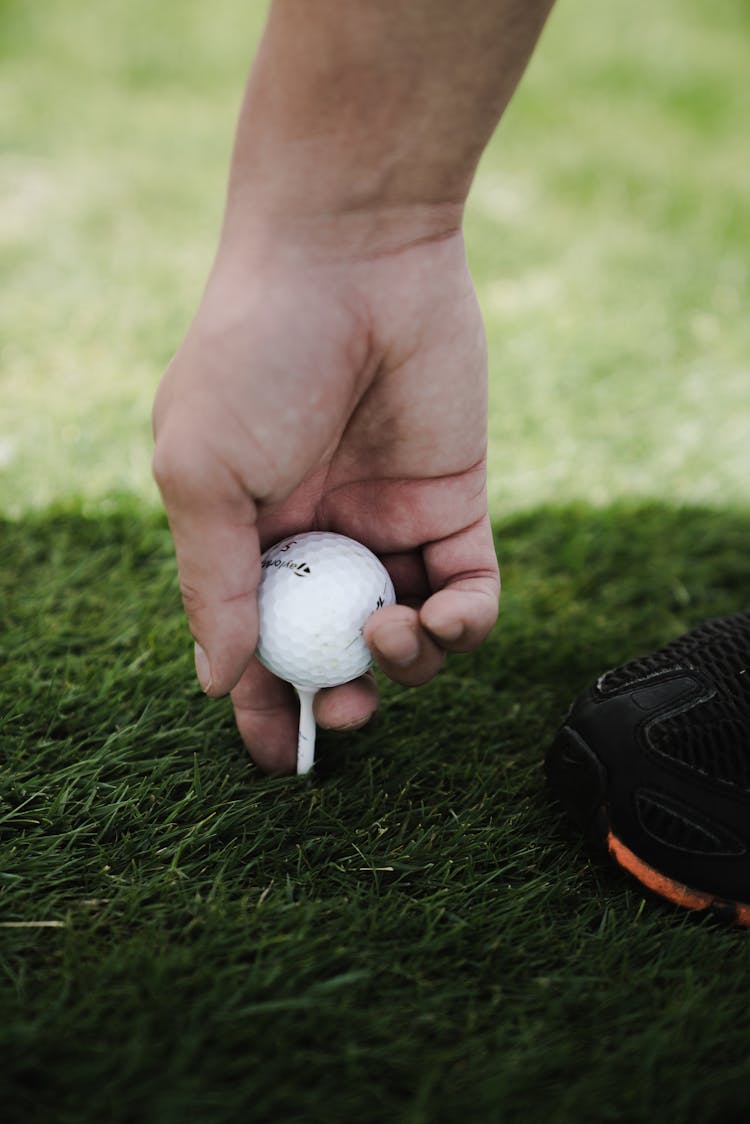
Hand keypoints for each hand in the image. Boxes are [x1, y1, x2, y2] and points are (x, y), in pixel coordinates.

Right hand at [152, 229, 499, 772]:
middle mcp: (318, 538)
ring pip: (408, 636)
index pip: (254, 641)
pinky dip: (462, 626)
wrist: (351, 256)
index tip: (277, 758)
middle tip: (346, 715)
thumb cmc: (254, 357)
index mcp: (246, 535)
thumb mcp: (202, 474)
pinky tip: (439, 617)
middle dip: (340, 698)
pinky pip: (470, 594)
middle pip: (334, 650)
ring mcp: (387, 525)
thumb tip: (218, 680)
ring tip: (389, 635)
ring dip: (404, 665)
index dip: (263, 704)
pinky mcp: (454, 506)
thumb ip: (212, 582)